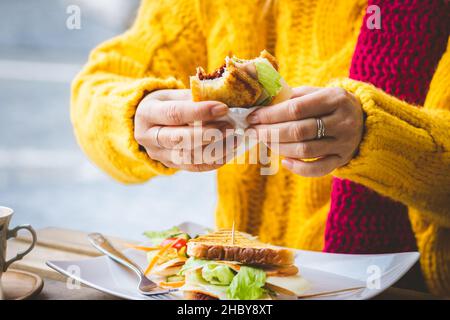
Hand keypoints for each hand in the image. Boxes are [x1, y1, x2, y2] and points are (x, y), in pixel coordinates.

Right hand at [135, 89, 235, 171]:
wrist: (148, 123)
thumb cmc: (166, 103)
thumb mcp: (173, 94)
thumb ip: (194, 97)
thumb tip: (223, 100)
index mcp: (148, 113)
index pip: (174, 113)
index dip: (199, 112)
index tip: (223, 108)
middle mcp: (149, 136)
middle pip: (179, 139)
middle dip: (208, 134)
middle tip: (230, 126)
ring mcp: (158, 154)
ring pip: (188, 156)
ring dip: (215, 150)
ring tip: (235, 140)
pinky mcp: (170, 165)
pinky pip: (194, 167)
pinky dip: (214, 161)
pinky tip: (229, 152)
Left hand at [247, 86, 362, 176]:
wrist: (364, 120)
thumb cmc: (330, 104)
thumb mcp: (317, 93)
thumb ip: (293, 97)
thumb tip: (262, 106)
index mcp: (335, 98)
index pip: (296, 109)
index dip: (271, 115)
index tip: (253, 117)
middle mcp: (342, 121)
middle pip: (298, 131)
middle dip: (270, 132)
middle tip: (252, 132)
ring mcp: (344, 143)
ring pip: (305, 150)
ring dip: (279, 148)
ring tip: (264, 143)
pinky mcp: (342, 159)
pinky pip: (317, 169)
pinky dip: (298, 168)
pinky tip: (284, 161)